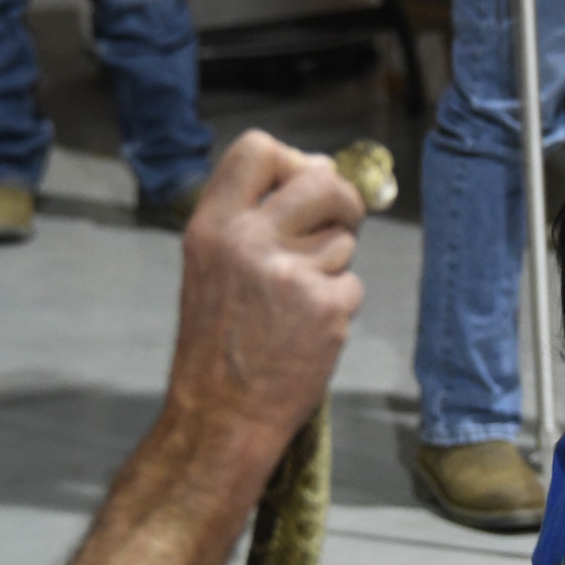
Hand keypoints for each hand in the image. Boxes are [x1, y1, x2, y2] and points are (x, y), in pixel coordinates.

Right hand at [166, 130, 365, 449]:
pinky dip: (337, 306)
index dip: (293, 158)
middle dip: (343, 200)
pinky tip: (306, 332)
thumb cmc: (218, 343)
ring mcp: (289, 273)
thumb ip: (256, 217)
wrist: (220, 416)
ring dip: (332, 266)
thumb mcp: (212, 266)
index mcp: (213, 226)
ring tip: (295, 304)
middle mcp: (248, 240)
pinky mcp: (325, 307)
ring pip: (343, 240)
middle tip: (340, 224)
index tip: (302, 182)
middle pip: (322, 180)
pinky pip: (352, 284)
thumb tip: (320, 168)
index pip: (258, 148)